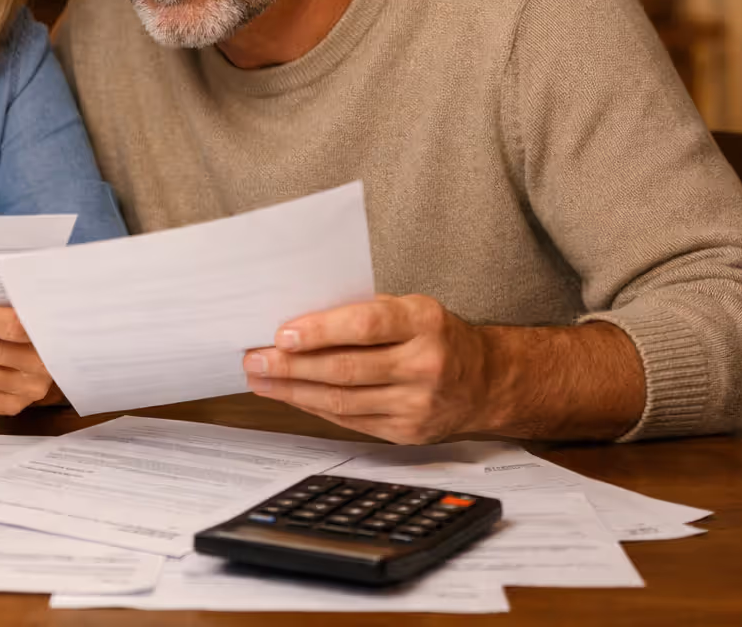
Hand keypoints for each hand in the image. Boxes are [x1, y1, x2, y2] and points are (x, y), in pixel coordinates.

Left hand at [243, 295, 494, 443]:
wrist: (486, 381)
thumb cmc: (436, 335)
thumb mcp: (411, 308)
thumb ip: (363, 312)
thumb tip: (299, 320)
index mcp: (424, 322)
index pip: (366, 325)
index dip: (321, 331)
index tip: (283, 333)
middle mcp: (425, 364)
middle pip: (346, 368)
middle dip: (292, 366)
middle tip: (256, 359)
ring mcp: (418, 404)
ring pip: (342, 401)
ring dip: (293, 391)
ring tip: (261, 379)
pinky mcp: (407, 432)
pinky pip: (350, 421)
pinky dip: (314, 408)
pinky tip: (291, 396)